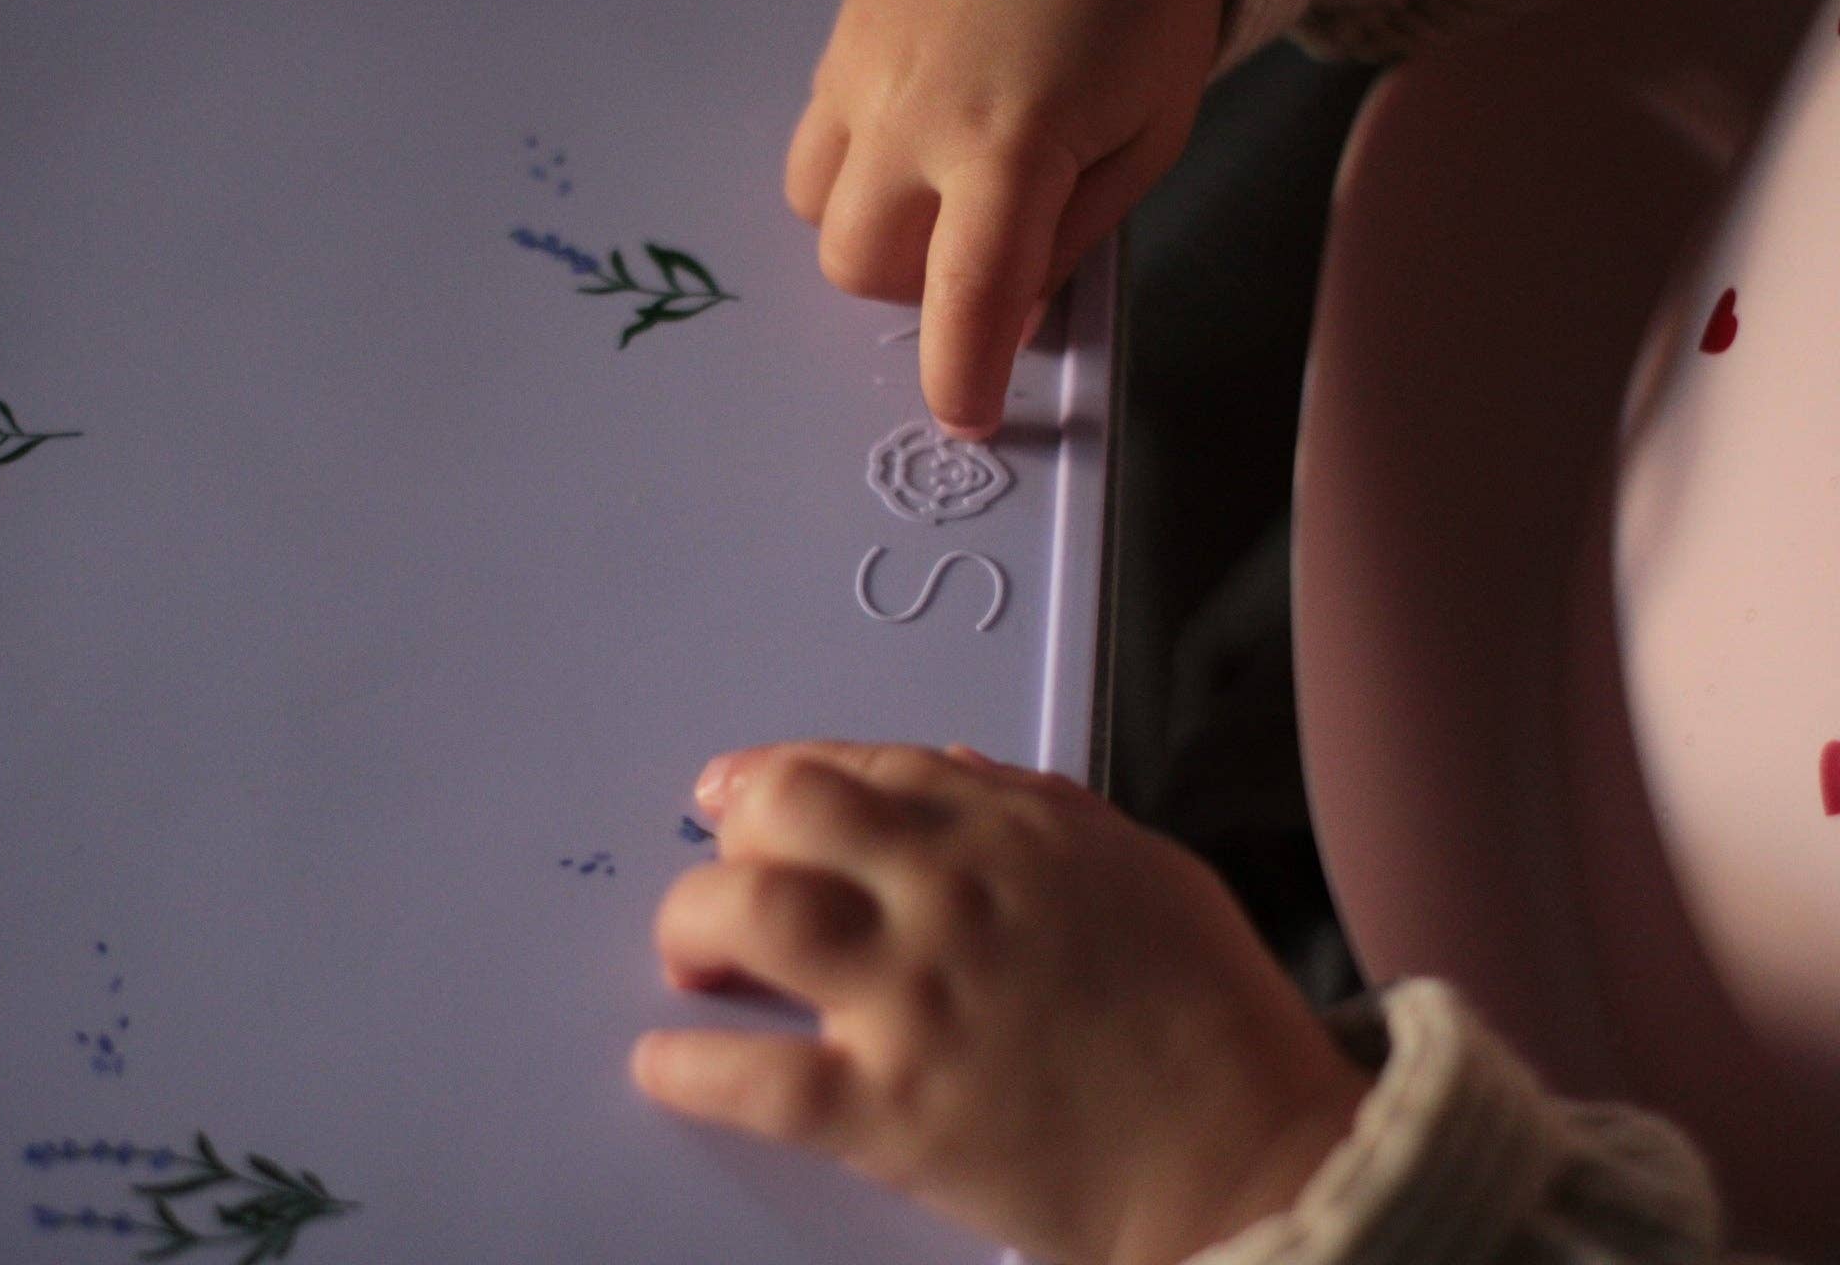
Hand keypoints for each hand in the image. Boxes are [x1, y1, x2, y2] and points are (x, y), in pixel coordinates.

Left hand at [632, 743, 1369, 1264]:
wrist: (1252, 1153)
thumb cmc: (1213, 1014)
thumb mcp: (1141, 865)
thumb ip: (1039, 808)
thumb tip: (948, 770)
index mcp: (1011, 831)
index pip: (858, 766)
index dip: (777, 774)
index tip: (737, 792)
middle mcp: (950, 893)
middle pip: (781, 814)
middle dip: (728, 832)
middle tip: (714, 872)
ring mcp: (915, 997)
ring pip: (747, 916)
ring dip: (693, 928)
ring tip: (692, 963)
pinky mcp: (895, 1110)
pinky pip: (754, 1077)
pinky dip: (692, 1068)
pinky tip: (667, 1065)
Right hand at [786, 0, 1224, 438]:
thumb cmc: (1141, 2)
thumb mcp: (1147, 136)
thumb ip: (1070, 238)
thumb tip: (1006, 321)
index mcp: (1010, 146)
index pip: (964, 299)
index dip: (961, 378)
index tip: (970, 421)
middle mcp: (914, 114)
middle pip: (859, 265)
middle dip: (914, 292)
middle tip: (978, 260)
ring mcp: (863, 68)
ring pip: (816, 206)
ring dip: (872, 230)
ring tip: (935, 198)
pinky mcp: (841, 33)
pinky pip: (815, 135)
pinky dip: (856, 165)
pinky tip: (915, 134)